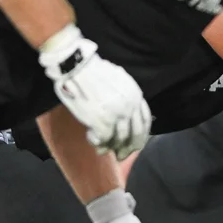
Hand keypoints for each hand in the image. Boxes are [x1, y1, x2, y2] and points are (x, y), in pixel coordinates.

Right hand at [39, 25, 150, 158]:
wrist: (77, 66)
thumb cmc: (93, 71)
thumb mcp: (119, 79)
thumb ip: (126, 96)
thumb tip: (126, 112)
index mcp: (136, 94)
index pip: (145, 121)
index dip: (140, 136)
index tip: (134, 144)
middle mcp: (130, 106)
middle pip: (136, 134)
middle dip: (129, 148)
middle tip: (122, 156)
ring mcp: (117, 115)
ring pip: (119, 139)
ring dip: (111, 147)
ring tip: (103, 150)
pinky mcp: (102, 121)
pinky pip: (104, 139)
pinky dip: (99, 143)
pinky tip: (93, 141)